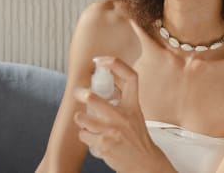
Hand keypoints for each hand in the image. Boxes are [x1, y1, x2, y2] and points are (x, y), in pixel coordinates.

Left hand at [73, 56, 166, 172]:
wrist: (145, 164)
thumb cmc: (136, 138)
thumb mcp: (134, 115)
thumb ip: (122, 99)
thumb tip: (106, 81)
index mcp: (133, 105)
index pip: (130, 77)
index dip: (115, 64)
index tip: (100, 60)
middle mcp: (124, 116)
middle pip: (95, 99)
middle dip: (81, 94)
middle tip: (77, 92)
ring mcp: (113, 131)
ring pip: (83, 118)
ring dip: (80, 119)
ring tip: (83, 120)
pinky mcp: (104, 145)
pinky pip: (84, 134)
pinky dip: (85, 135)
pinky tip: (92, 137)